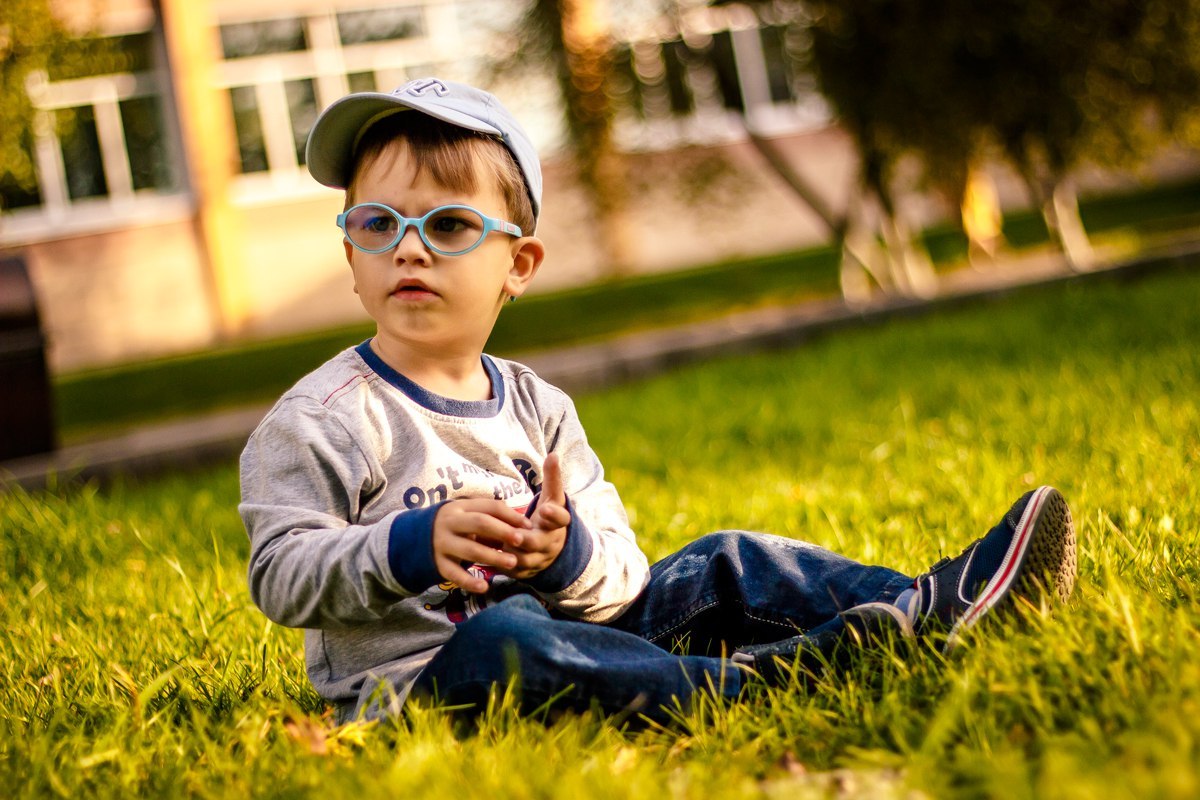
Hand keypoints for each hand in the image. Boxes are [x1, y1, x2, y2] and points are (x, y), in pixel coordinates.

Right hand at [432, 499, 531, 592]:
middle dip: (502, 531)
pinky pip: (455, 574)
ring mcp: (442, 543)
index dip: (510, 516)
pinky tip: (485, 586)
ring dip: (493, 557)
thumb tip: (523, 526)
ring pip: (471, 550)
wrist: (414, 540)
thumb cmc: (454, 527)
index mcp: (461, 508)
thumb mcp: (467, 517)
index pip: (489, 507)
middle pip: (480, 523)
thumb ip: (490, 520)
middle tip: (521, 541)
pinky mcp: (438, 564)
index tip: (528, 526)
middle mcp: (450, 523)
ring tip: (512, 563)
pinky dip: (469, 581)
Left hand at [504, 453, 569, 579]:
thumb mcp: (552, 498)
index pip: (562, 519)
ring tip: (496, 543)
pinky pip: (513, 571)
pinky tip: (486, 558)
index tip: (545, 508)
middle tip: (516, 535)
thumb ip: (552, 478)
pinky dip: (501, 565)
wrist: (549, 548)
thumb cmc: (547, 517)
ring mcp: (539, 559)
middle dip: (527, 539)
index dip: (554, 515)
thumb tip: (553, 454)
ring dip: (510, 552)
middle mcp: (550, 542)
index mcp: (558, 524)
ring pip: (524, 559)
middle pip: (539, 543)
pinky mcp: (526, 572)